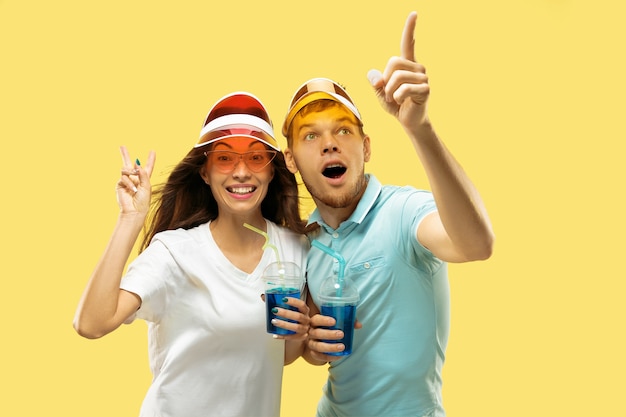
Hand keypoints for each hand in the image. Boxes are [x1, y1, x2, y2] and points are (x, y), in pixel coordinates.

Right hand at [116, 146, 155, 215]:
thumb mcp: (146, 186)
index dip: (150, 159)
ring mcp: (126, 181)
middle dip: (125, 155)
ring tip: (134, 179)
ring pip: (125, 169)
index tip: (152, 151)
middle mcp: (135, 179)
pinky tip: (131, 189)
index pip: (148, 167)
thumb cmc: (143, 201)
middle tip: (122, 146)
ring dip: (130, 172)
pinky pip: (123, 177)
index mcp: (144, 179)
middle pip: (130, 164)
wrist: (134, 211)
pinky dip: (128, 182)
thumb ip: (143, 174)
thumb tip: (137, 163)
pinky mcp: (120, 185)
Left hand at [270, 297, 309, 340]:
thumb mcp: (290, 309)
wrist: (302, 330)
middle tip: (275, 310)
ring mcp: (304, 329)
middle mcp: (306, 319)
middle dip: (286, 313)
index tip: (283, 299)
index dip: (293, 301)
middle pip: (298, 316)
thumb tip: (264, 296)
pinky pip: (291, 337)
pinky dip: (283, 336)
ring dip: (284, 324)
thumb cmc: (294, 317)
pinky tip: (275, 334)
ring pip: (296, 327)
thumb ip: (278, 302)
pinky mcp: (301, 337)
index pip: (301, 304)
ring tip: (274, 321)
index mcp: (305, 310)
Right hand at [306, 314, 361, 361]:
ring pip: (317, 346)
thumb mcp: (337, 322)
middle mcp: (311, 332)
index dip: (324, 320)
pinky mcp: (313, 353)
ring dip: (330, 347)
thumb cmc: (330, 327)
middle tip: (341, 334)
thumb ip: (347, 321)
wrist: (322, 339)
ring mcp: (311, 343)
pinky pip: (319, 356)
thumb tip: (359, 325)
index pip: (316, 319)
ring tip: (342, 347)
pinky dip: (329, 357)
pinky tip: (338, 356)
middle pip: (316, 333)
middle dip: (329, 334)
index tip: (334, 321)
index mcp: (315, 322)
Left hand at [367, 11, 429, 126]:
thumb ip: (375, 80)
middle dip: (385, 80)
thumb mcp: (379, 91)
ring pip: (396, 77)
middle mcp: (417, 67)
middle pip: (393, 62)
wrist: (408, 120)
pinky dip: (395, 97)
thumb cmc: (395, 104)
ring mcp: (423, 78)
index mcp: (407, 65)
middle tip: (388, 93)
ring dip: (389, 91)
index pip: (408, 43)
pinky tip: (400, 102)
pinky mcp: (425, 89)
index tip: (414, 14)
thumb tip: (376, 78)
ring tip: (394, 99)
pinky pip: (402, 89)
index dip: (410, 29)